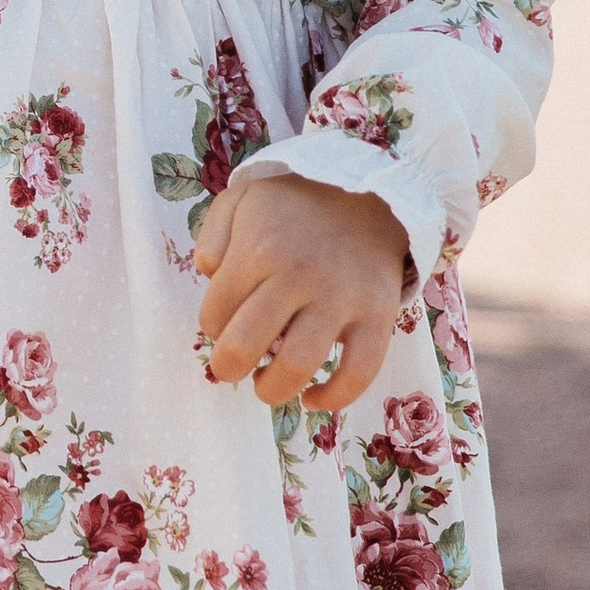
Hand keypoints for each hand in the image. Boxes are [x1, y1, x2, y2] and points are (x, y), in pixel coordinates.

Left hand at [194, 173, 408, 410]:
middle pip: (245, 346)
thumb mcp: (242, 198)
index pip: (214, 315)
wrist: (373, 191)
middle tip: (232, 367)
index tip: (225, 322)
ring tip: (267, 383)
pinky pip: (358, 373)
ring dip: (272, 389)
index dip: (213, 327)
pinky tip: (312, 398)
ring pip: (297, 366)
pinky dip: (333, 398)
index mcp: (259, 250)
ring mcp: (341, 299)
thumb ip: (212, 236)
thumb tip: (210, 277)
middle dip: (228, 368)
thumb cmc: (297, 203)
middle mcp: (298, 277)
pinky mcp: (379, 317)